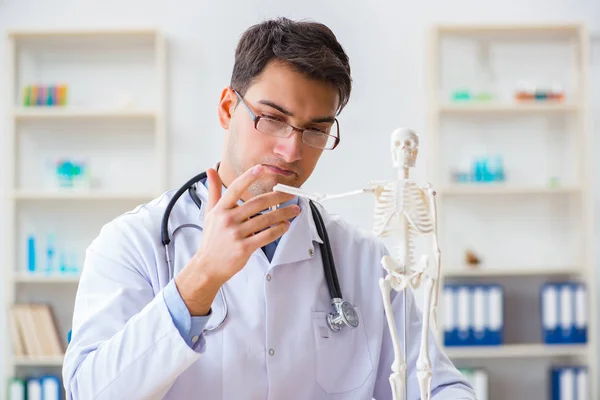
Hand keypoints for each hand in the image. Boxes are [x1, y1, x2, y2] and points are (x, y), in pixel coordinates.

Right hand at [175, 165, 299, 314]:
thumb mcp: (210, 213)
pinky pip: (266, 236)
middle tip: (291, 193)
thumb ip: (214, 191)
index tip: (261, 168)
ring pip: (265, 220)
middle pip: (257, 203)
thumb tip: (211, 170)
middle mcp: (228, 219)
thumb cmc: (211, 239)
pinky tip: (286, 225)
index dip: (249, 177)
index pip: (236, 188)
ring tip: (294, 210)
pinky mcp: (244, 248)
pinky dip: (278, 230)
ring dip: (283, 213)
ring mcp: (236, 234)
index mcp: (220, 209)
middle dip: (278, 196)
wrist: (207, 266)